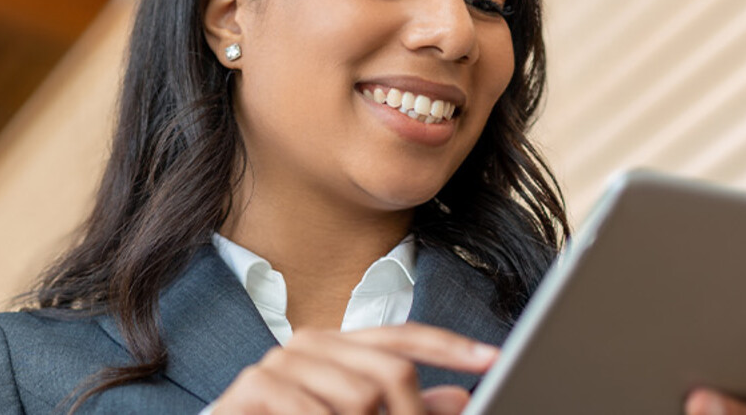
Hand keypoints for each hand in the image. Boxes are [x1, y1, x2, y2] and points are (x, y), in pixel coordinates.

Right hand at [208, 322, 497, 414]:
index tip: (491, 359)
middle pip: (390, 371)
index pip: (401, 338)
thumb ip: (404, 412)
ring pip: (360, 399)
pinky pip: (314, 412)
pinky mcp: (254, 387)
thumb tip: (458, 398)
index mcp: (336, 347)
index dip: (449, 346)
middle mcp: (309, 345)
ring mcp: (278, 363)